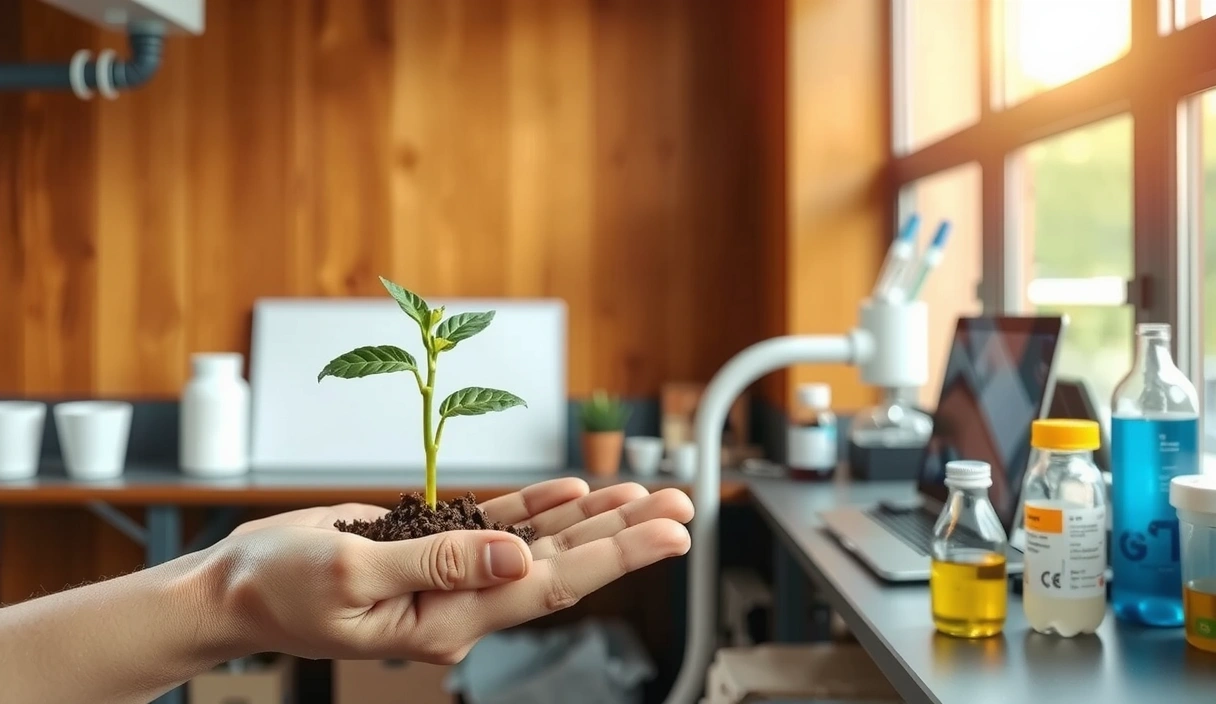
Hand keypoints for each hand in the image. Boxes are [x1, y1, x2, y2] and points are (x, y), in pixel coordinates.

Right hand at [214, 479, 692, 662]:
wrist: (236, 586)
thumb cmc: (278, 588)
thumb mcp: (353, 575)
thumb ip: (439, 563)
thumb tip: (517, 556)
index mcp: (447, 619)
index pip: (549, 586)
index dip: (616, 556)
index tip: (670, 533)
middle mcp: (462, 601)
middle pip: (560, 564)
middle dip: (624, 533)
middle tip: (683, 504)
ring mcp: (452, 575)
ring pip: (538, 543)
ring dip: (593, 517)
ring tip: (647, 492)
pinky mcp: (434, 547)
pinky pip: (498, 526)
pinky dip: (537, 507)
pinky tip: (574, 491)